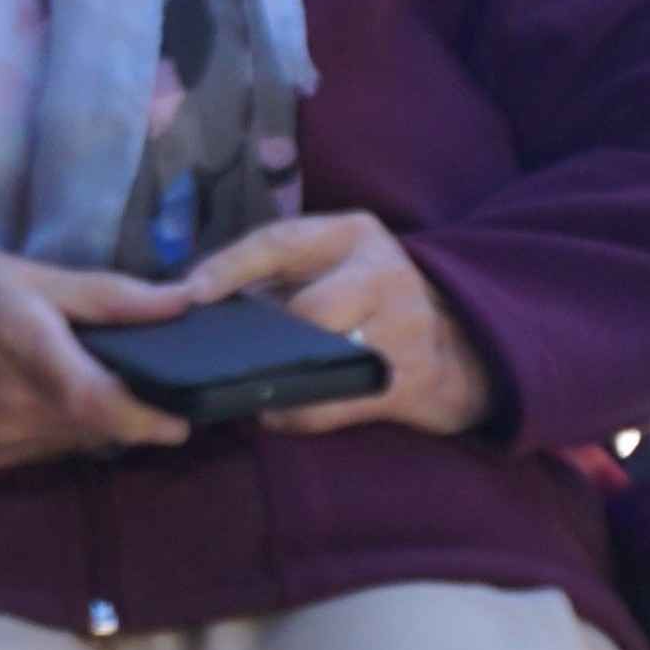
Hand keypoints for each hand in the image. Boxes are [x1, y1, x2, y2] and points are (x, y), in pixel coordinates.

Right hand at [0, 243, 192, 472]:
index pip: (100, 404)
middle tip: (162, 387)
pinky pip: (46, 449)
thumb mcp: (33, 273)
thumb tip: (182, 300)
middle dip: (136, 414)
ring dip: (102, 422)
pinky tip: (63, 396)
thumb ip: (110, 296)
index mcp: (23, 346)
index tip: (186, 414)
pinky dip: (67, 428)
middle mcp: (8, 404)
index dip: (150, 417)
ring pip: (76, 443)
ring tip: (114, 385)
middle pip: (97, 428)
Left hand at [135, 209, 496, 437]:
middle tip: (226, 357)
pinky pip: (334, 405)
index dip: (231, 266)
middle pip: (310, 310)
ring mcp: (403, 330)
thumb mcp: (338, 262)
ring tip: (247, 389)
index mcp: (357, 235)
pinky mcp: (407, 383)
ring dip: (276, 381)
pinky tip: (279, 411)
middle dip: (266, 340)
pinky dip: (297, 414)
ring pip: (323, 360)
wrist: (459, 347)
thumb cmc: (374, 300)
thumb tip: (198, 295)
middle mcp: (385, 275)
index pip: (283, 241)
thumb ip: (278, 269)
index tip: (191, 294)